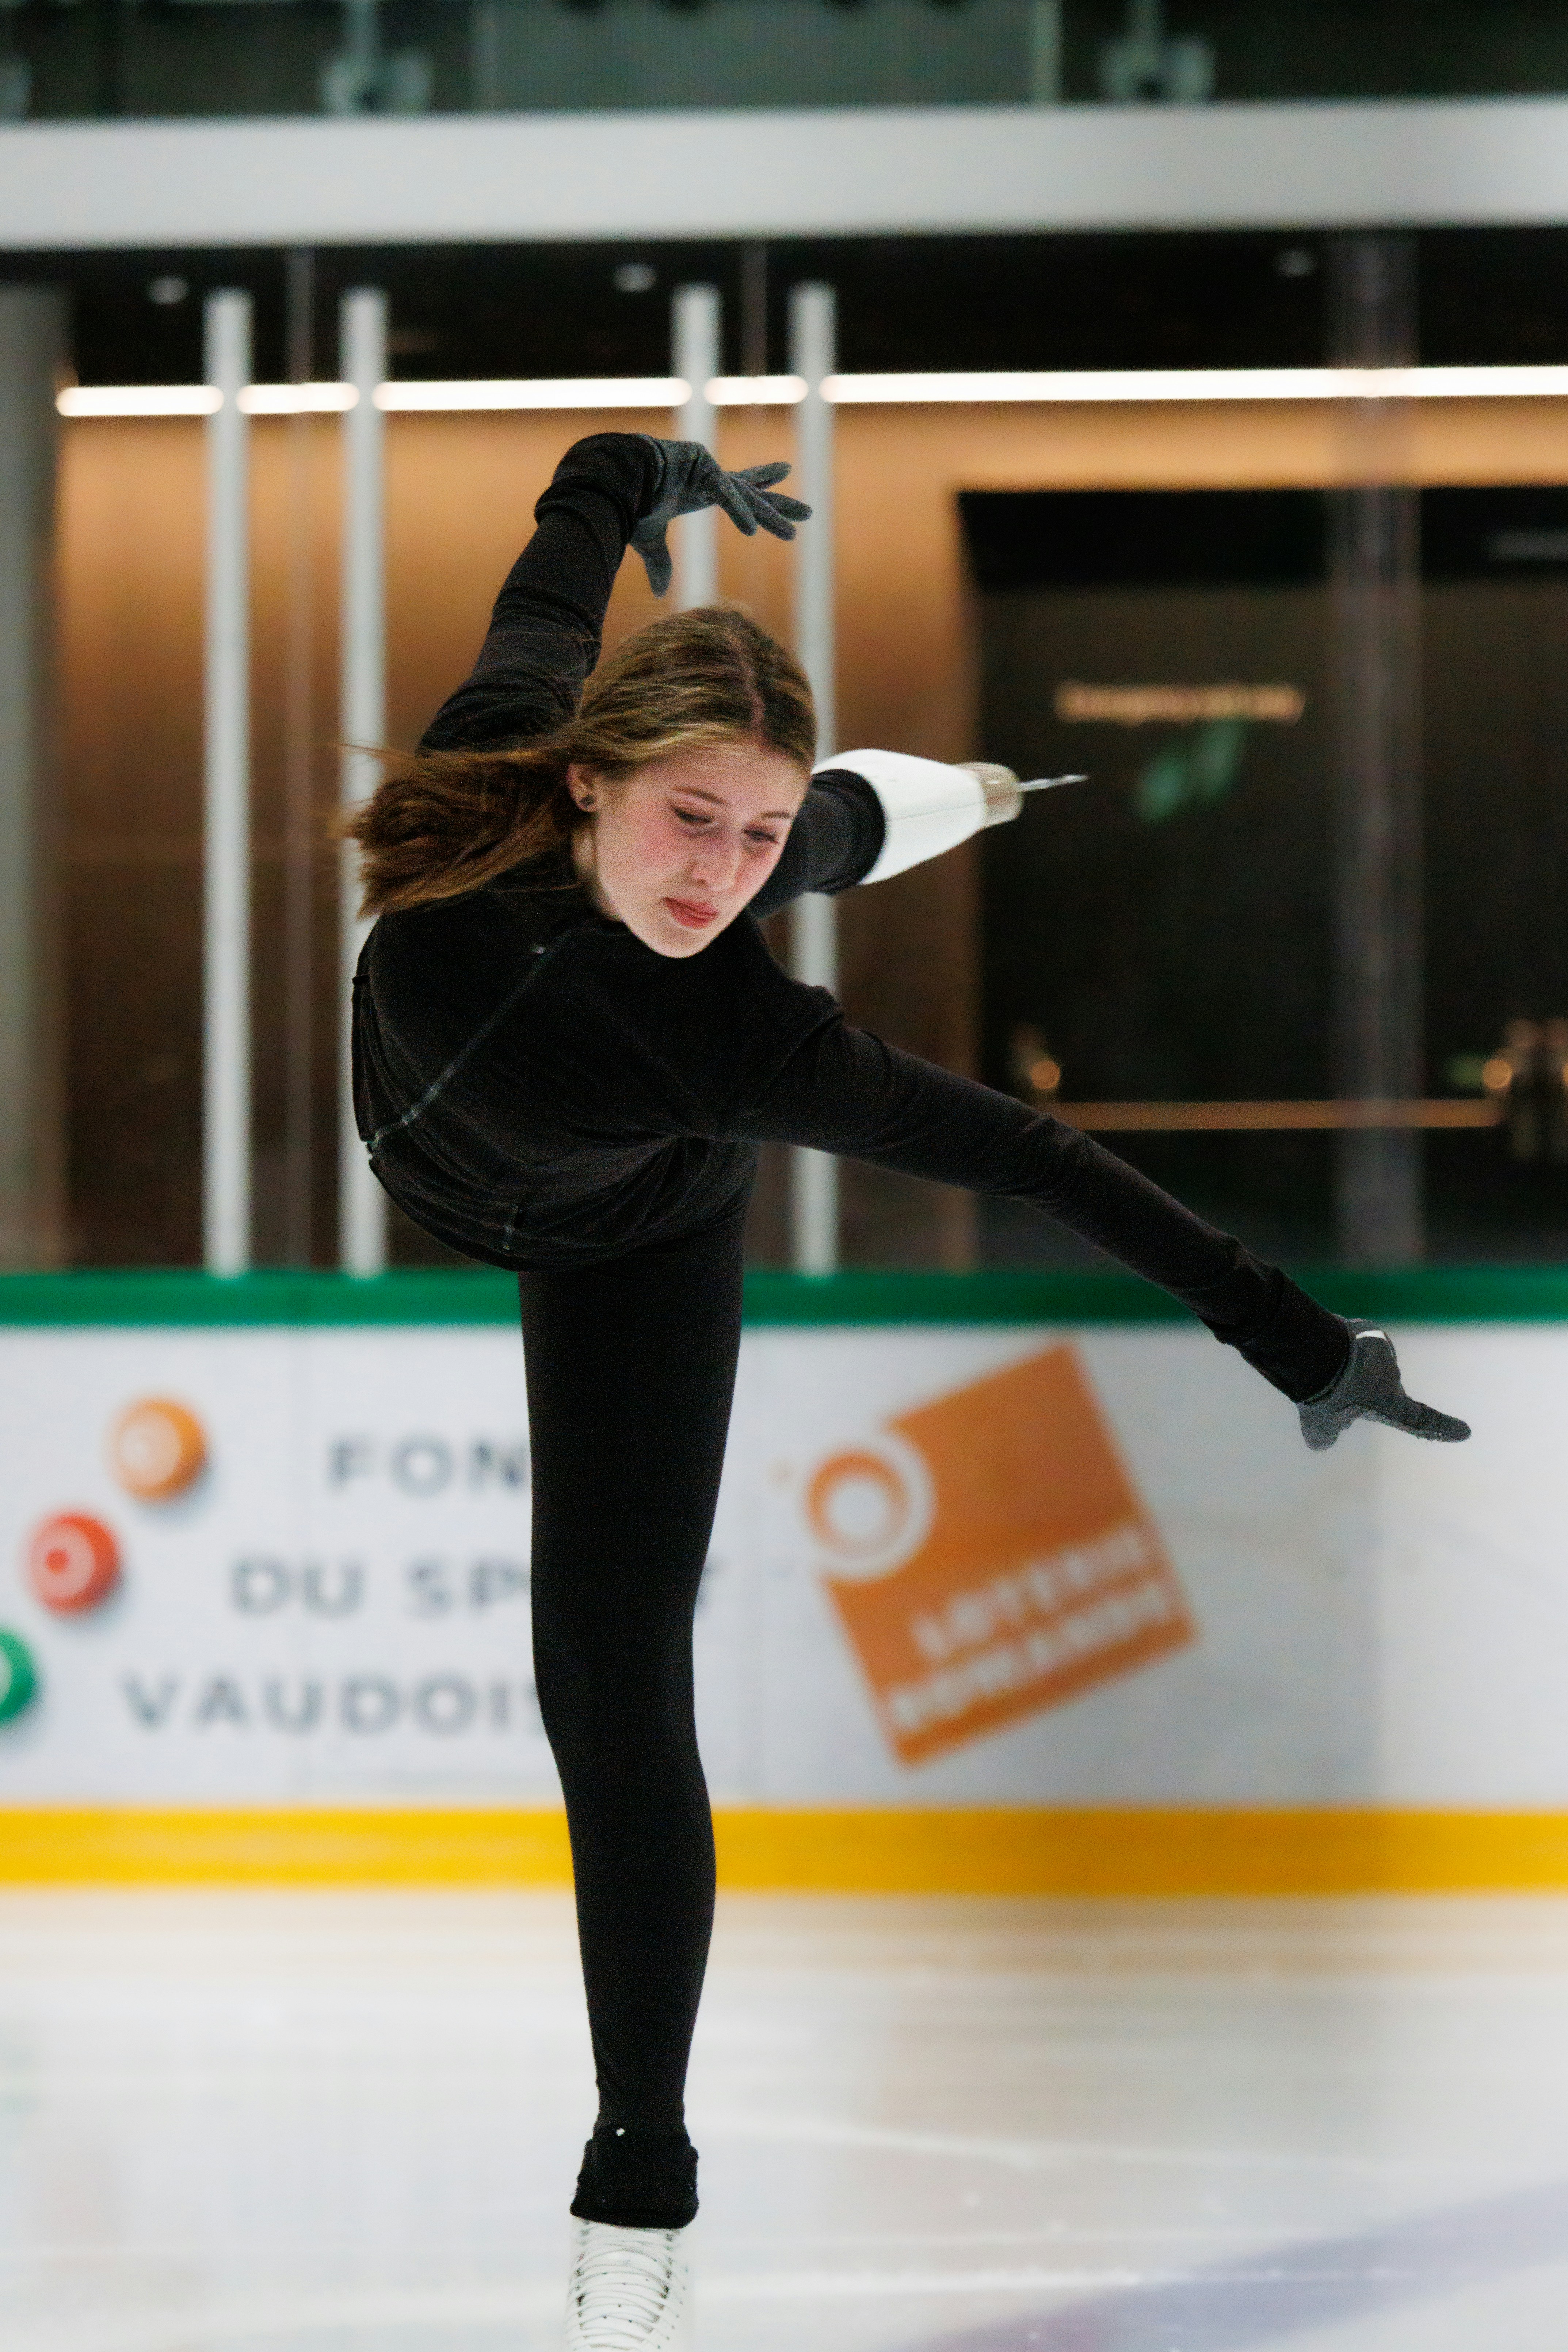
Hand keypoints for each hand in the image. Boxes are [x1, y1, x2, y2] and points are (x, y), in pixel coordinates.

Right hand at [632, 438, 811, 596]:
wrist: (608, 477)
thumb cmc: (627, 503)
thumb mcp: (648, 539)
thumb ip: (660, 563)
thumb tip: (660, 594)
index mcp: (700, 492)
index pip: (738, 494)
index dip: (759, 498)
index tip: (783, 486)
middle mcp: (708, 478)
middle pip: (752, 493)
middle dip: (778, 505)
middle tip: (808, 513)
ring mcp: (706, 467)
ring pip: (746, 495)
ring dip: (770, 514)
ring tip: (794, 531)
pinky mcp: (700, 462)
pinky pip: (725, 492)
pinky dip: (738, 511)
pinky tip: (751, 531)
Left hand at [1299, 1319, 1469, 1450]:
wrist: (1317, 1353)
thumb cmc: (1322, 1394)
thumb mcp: (1318, 1425)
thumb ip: (1324, 1434)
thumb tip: (1321, 1441)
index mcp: (1389, 1405)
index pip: (1419, 1421)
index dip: (1441, 1428)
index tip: (1465, 1433)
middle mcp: (1393, 1379)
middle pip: (1374, 1391)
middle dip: (1354, 1393)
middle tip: (1327, 1393)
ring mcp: (1384, 1354)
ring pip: (1364, 1366)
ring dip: (1346, 1369)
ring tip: (1321, 1370)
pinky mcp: (1371, 1333)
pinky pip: (1356, 1345)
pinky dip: (1343, 1349)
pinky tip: (1325, 1350)